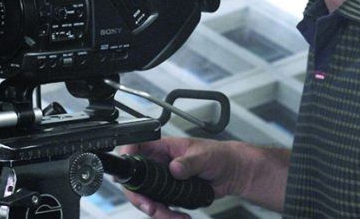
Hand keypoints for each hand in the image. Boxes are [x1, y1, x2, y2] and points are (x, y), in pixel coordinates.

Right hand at [115, 138, 288, 217]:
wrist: (233, 173)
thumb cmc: (219, 155)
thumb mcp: (204, 155)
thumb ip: (189, 162)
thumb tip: (174, 168)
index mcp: (163, 147)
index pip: (137, 147)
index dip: (127, 156)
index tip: (127, 170)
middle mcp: (159, 163)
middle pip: (137, 180)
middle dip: (140, 197)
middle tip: (151, 208)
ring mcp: (163, 180)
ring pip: (148, 198)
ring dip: (157, 211)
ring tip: (174, 217)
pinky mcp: (171, 194)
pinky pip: (162, 207)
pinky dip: (168, 216)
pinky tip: (180, 218)